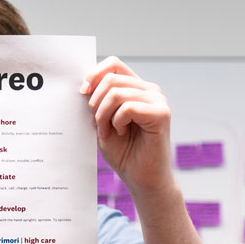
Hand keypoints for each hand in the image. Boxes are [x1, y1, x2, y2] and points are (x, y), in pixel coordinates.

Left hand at [81, 56, 173, 196]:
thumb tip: (85, 83)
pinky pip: (127, 107)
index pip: (114, 65)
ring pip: (117, 93)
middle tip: (99, 125)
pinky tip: (122, 133)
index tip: (82, 92)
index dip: (94, 74)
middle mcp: (149, 90)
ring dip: (104, 115)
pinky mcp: (162, 114)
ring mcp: (158, 100)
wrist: (141, 179)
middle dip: (96, 103)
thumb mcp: (102, 122)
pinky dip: (117, 122)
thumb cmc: (123, 152)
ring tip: (110, 132)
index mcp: (136, 89)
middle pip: (111, 79)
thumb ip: (97, 101)